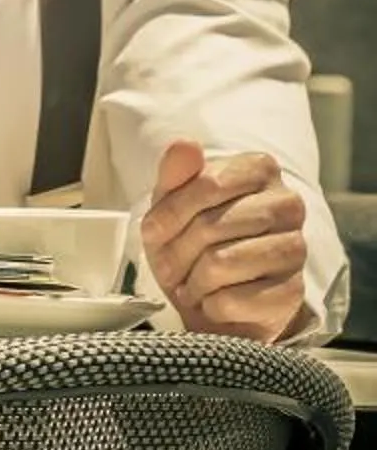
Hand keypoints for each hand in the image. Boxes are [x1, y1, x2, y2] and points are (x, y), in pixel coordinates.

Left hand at [141, 139, 311, 342]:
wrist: (211, 296)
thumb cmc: (191, 241)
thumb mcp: (171, 203)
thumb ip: (175, 173)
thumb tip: (185, 145)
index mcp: (260, 169)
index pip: (208, 184)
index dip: (170, 213)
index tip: (152, 232)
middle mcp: (287, 204)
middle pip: (211, 226)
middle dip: (175, 252)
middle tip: (169, 266)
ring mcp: (296, 248)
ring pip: (221, 263)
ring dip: (192, 281)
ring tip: (191, 283)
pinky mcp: (293, 291)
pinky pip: (233, 299)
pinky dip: (211, 304)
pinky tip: (214, 300)